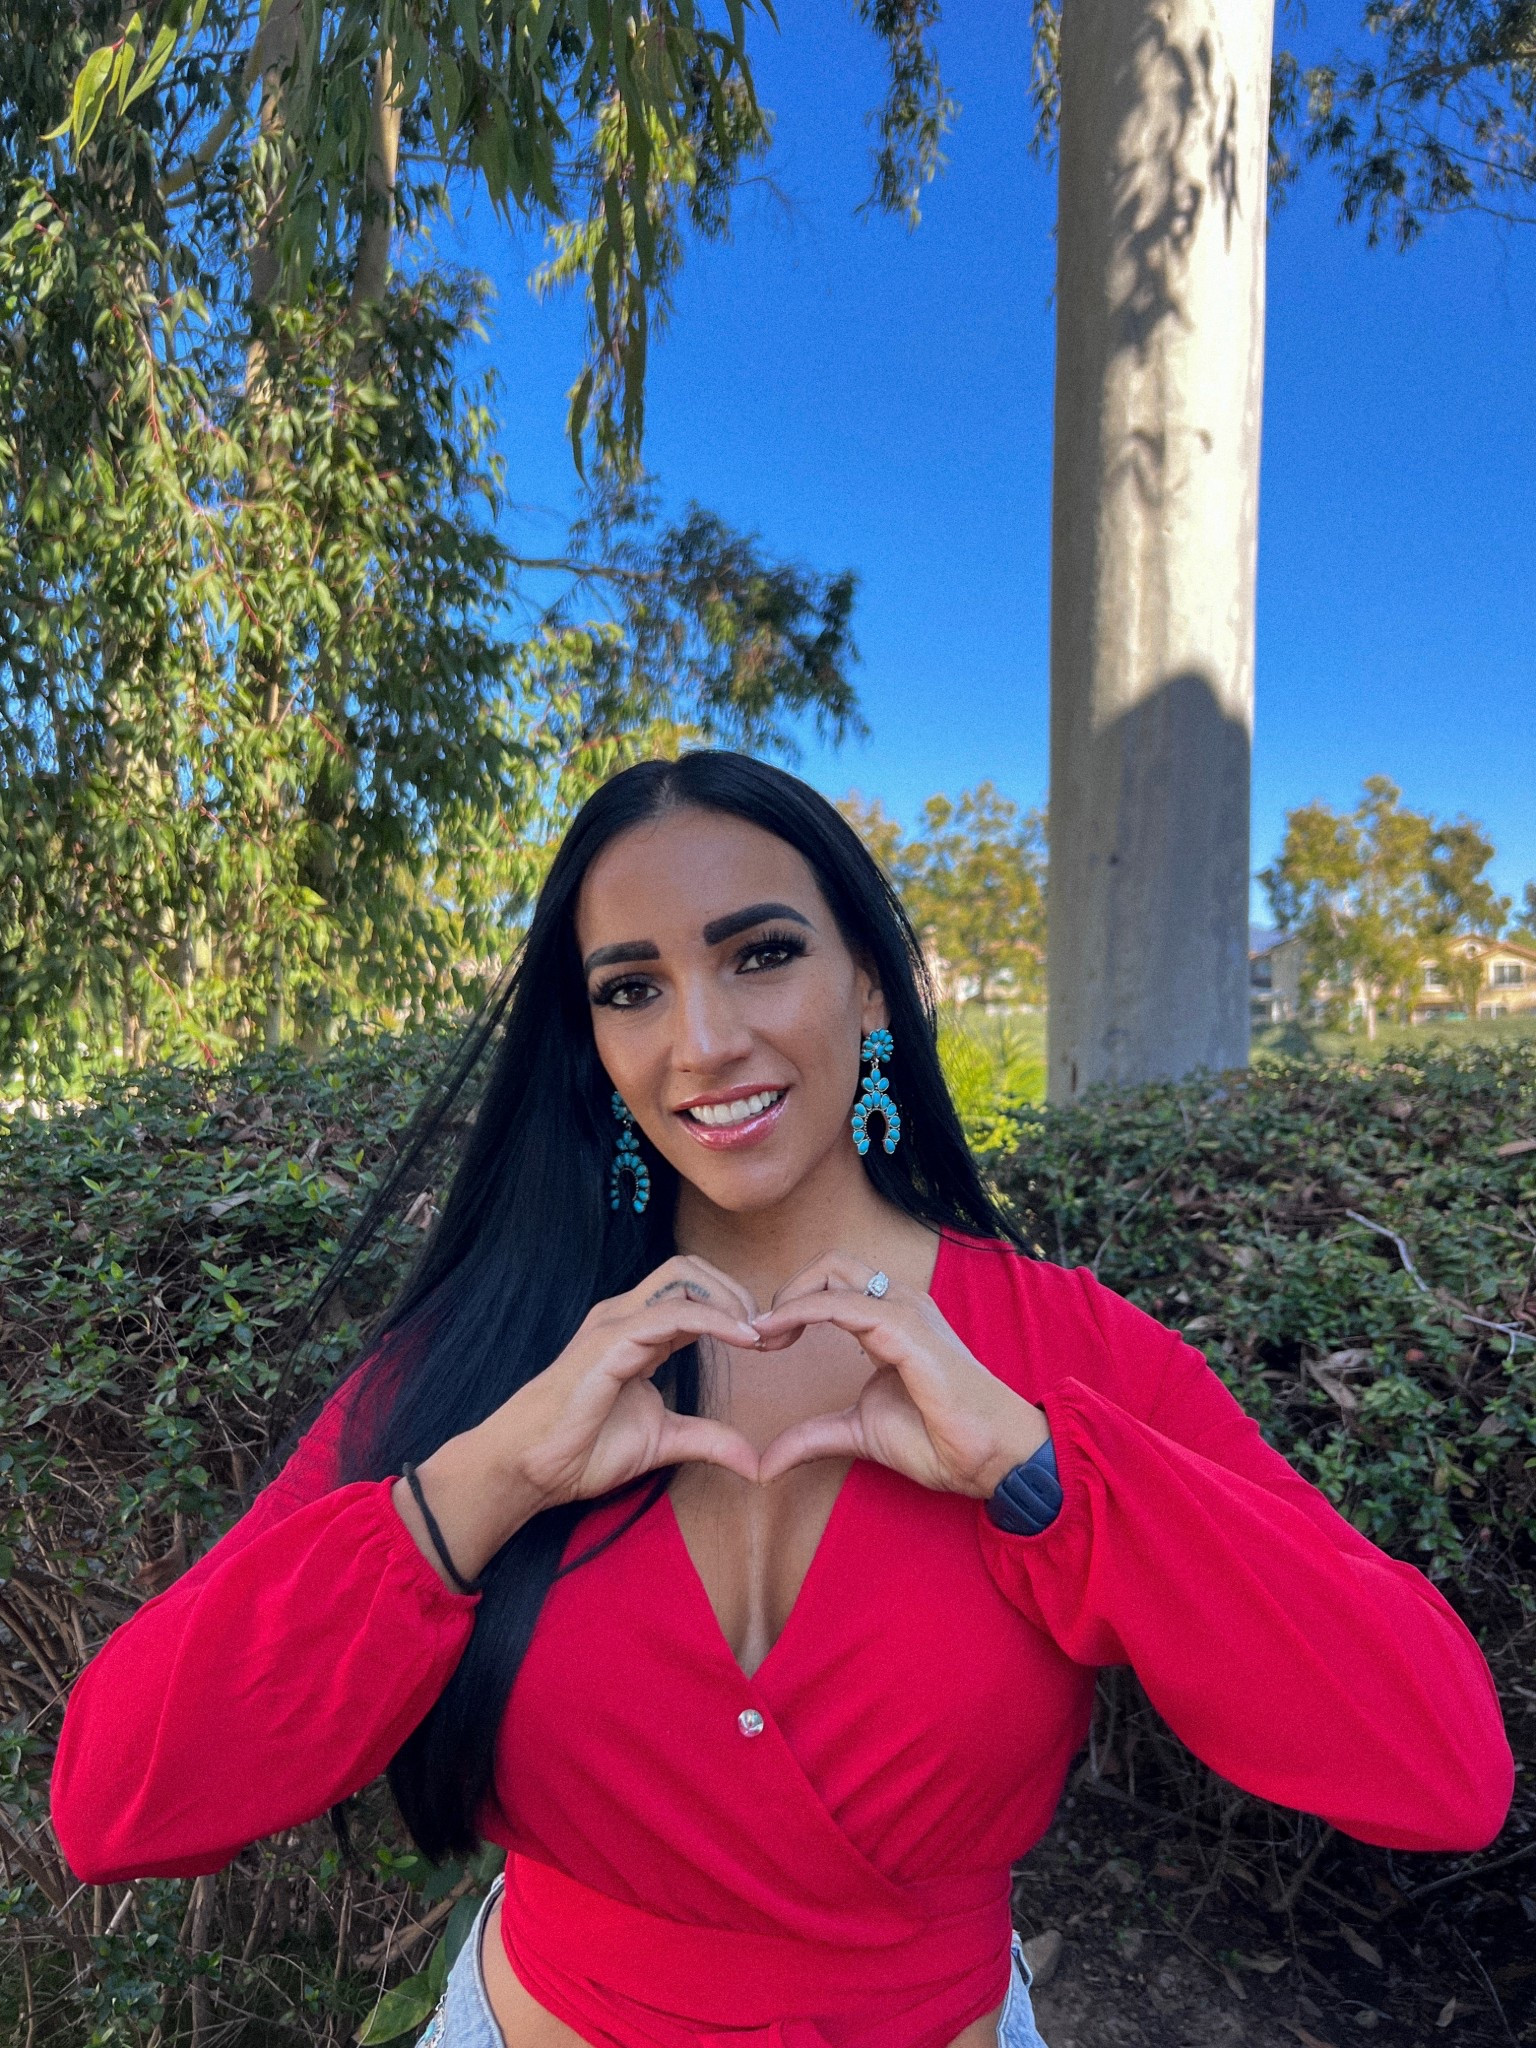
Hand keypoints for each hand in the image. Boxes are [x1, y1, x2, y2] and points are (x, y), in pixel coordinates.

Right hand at [493, 1255, 766, 1506]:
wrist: (533, 1469)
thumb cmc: (584, 1450)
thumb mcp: (664, 1442)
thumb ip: (708, 1440)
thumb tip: (754, 1462)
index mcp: (638, 1332)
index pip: (692, 1293)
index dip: (734, 1308)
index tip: (768, 1341)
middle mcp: (626, 1316)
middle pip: (689, 1269)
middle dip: (733, 1290)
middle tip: (765, 1330)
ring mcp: (616, 1323)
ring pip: (682, 1276)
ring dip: (728, 1298)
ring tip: (755, 1333)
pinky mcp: (611, 1340)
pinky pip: (673, 1312)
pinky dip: (715, 1320)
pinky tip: (742, 1340)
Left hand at [753, 1253, 1048, 1498]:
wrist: (990, 1457)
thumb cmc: (939, 1438)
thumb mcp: (858, 1433)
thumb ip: (812, 1437)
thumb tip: (764, 1465)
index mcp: (889, 1319)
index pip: (833, 1283)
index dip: (791, 1304)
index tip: (760, 1341)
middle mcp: (898, 1303)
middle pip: (830, 1264)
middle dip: (786, 1290)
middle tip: (761, 1336)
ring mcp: (904, 1311)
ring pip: (832, 1272)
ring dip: (786, 1298)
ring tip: (762, 1337)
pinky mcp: (905, 1329)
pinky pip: (840, 1305)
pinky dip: (799, 1312)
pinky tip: (776, 1335)